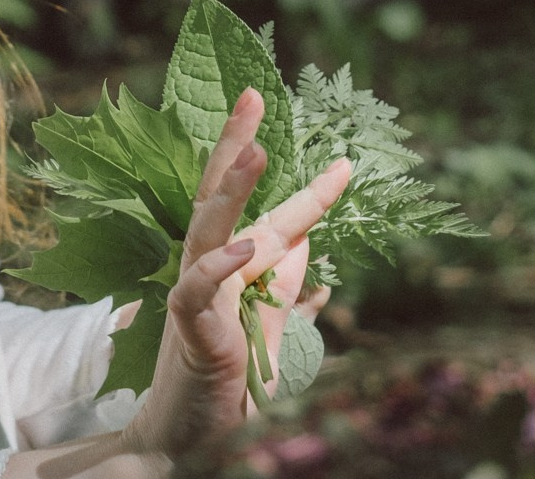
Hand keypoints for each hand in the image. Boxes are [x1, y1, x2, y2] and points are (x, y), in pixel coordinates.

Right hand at [118, 91, 351, 460]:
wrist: (188, 439)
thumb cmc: (226, 383)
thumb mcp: (272, 333)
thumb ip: (286, 291)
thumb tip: (311, 248)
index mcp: (236, 270)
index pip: (274, 219)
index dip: (310, 192)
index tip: (347, 163)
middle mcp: (212, 271)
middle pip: (219, 196)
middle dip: (236, 143)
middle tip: (254, 95)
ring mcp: (196, 296)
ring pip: (206, 229)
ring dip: (231, 187)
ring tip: (254, 147)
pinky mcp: (187, 329)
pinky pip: (195, 291)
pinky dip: (218, 268)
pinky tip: (246, 247)